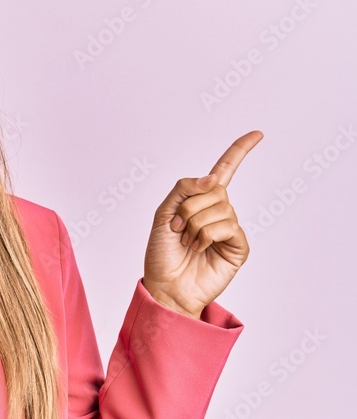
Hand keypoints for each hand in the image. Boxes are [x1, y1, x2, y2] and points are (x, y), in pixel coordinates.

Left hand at [142, 130, 262, 318]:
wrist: (165, 285)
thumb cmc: (162, 253)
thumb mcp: (163, 213)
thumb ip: (184, 189)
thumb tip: (213, 178)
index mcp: (201, 200)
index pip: (224, 171)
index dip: (239, 151)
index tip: (257, 134)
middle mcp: (218, 211)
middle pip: (214, 188)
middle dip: (188, 207)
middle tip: (176, 228)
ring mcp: (230, 228)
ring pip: (219, 207)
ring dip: (194, 224)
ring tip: (187, 242)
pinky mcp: (238, 246)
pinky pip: (226, 226)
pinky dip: (206, 236)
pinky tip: (200, 249)